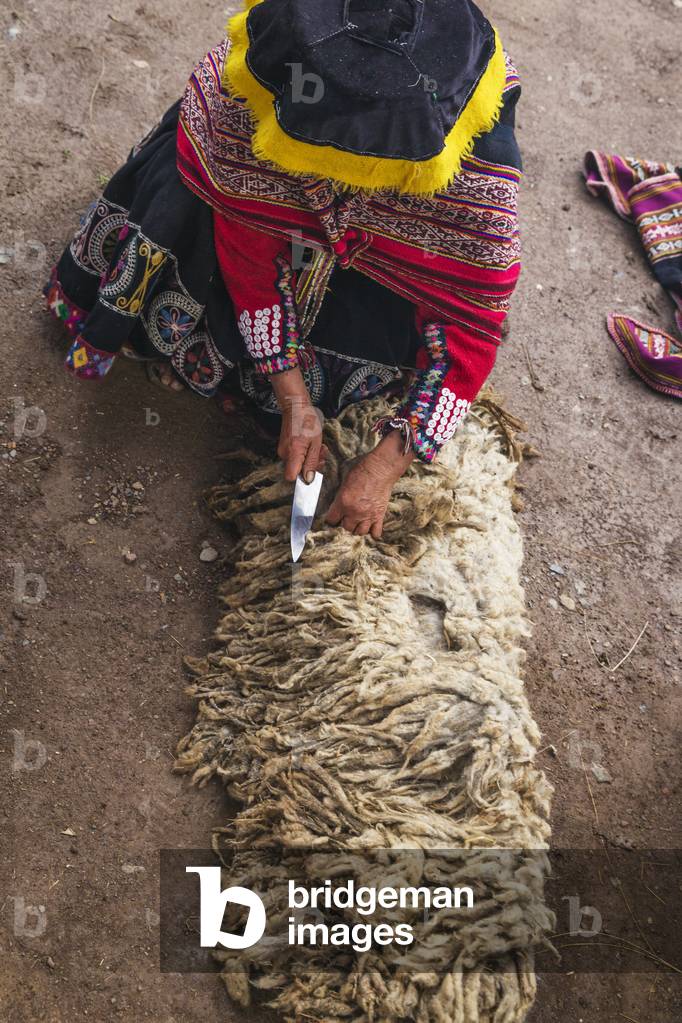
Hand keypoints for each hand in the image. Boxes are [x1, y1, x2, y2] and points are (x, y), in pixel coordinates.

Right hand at [272, 368, 326, 482]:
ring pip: (297, 463)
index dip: (301, 478)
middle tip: (321, 453)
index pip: (291, 477)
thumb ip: (312, 462)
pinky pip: (295, 456)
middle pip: (296, 471)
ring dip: (309, 458)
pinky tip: (310, 444)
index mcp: (293, 453)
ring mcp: (282, 450)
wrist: (296, 406)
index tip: (312, 472)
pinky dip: (304, 453)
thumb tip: (308, 480)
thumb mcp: (316, 442)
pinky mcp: (284, 446)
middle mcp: (284, 454)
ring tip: (317, 446)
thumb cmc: (308, 421)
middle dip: (311, 466)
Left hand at [326, 431, 413, 537]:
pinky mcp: (380, 515)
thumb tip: (334, 503)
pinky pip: (375, 533)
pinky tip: (370, 524)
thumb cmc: (362, 469)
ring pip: (359, 532)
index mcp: (343, 502)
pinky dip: (372, 531)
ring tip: (358, 520)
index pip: (331, 520)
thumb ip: (339, 495)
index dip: (331, 518)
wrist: (382, 467)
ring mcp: (368, 515)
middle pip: (346, 528)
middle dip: (345, 523)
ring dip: (357, 527)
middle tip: (347, 516)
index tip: (334, 516)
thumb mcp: (344, 480)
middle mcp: (354, 511)